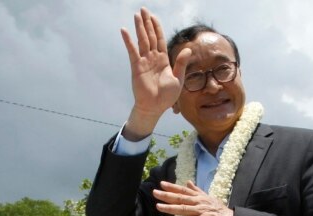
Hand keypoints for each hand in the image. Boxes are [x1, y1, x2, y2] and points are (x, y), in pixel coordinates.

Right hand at [119, 8, 189, 138]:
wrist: (155, 108)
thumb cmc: (166, 97)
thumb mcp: (178, 79)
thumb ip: (181, 63)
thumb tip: (188, 49)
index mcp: (163, 60)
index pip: (159, 40)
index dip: (157, 28)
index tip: (153, 17)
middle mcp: (152, 58)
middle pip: (150, 36)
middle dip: (147, 23)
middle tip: (143, 10)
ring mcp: (144, 61)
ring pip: (142, 41)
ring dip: (139, 28)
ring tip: (137, 15)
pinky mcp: (137, 67)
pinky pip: (132, 51)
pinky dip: (128, 41)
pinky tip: (124, 31)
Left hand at [154, 180, 233, 215]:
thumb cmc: (219, 210)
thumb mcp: (208, 197)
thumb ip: (197, 190)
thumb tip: (188, 182)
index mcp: (199, 197)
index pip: (183, 190)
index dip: (172, 187)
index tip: (161, 184)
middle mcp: (199, 202)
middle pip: (180, 198)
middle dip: (167, 195)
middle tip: (155, 192)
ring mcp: (201, 211)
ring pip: (182, 209)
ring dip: (170, 208)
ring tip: (158, 207)